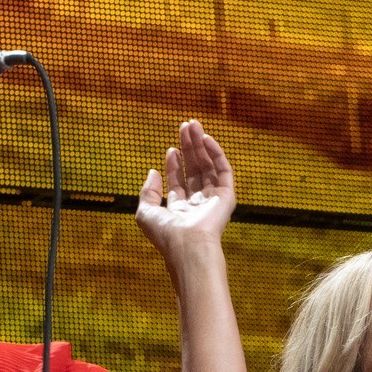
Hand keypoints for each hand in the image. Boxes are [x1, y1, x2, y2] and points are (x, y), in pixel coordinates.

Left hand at [135, 120, 236, 261]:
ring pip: (208, 166)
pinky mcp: (226, 196)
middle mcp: (198, 203)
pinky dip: (216, 154)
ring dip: (201, 145)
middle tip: (185, 126)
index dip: (175, 164)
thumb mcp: (145, 211)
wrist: (187, 245)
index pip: (179, 181)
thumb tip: (153, 172)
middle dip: (189, 148)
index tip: (171, 149)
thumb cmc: (166, 234)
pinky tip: (207, 139)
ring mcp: (213, 199)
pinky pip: (224, 170)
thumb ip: (147, 191)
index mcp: (181, 209)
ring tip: (194, 125)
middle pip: (194, 169)